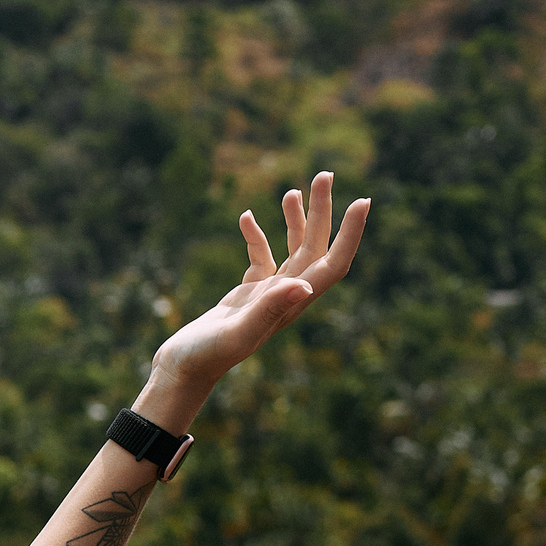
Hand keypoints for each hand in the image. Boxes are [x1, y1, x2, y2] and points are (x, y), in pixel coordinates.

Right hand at [143, 171, 371, 421]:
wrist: (183, 370)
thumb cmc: (206, 356)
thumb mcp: (237, 331)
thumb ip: (268, 308)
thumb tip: (305, 285)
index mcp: (292, 304)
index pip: (333, 263)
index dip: (351, 233)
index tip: (362, 200)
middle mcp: (287, 297)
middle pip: (316, 247)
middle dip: (323, 211)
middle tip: (324, 175)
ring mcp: (268, 294)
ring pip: (293, 248)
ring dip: (297, 219)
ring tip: (293, 190)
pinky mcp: (248, 293)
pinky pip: (261, 257)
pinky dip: (257, 236)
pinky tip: (246, 217)